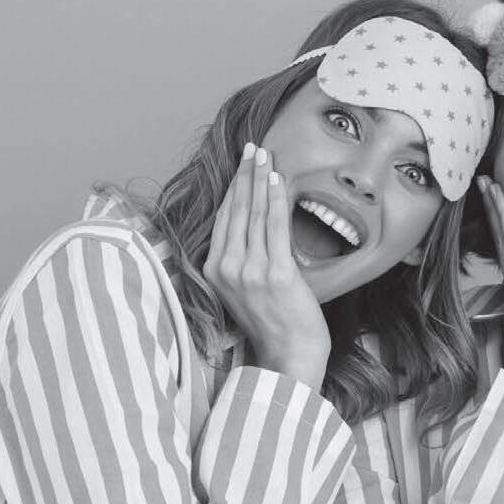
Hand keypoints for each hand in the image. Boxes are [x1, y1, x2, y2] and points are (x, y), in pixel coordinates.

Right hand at [203, 143, 330, 389]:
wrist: (290, 355)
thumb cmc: (273, 323)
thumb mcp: (243, 289)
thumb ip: (241, 260)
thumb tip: (253, 225)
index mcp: (214, 270)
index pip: (225, 218)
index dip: (233, 187)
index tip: (241, 163)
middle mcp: (226, 268)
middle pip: (236, 210)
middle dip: (245, 174)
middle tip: (253, 147)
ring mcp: (250, 271)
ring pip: (255, 213)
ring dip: (261, 179)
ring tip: (266, 155)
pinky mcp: (275, 274)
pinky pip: (275, 227)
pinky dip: (277, 199)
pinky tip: (278, 179)